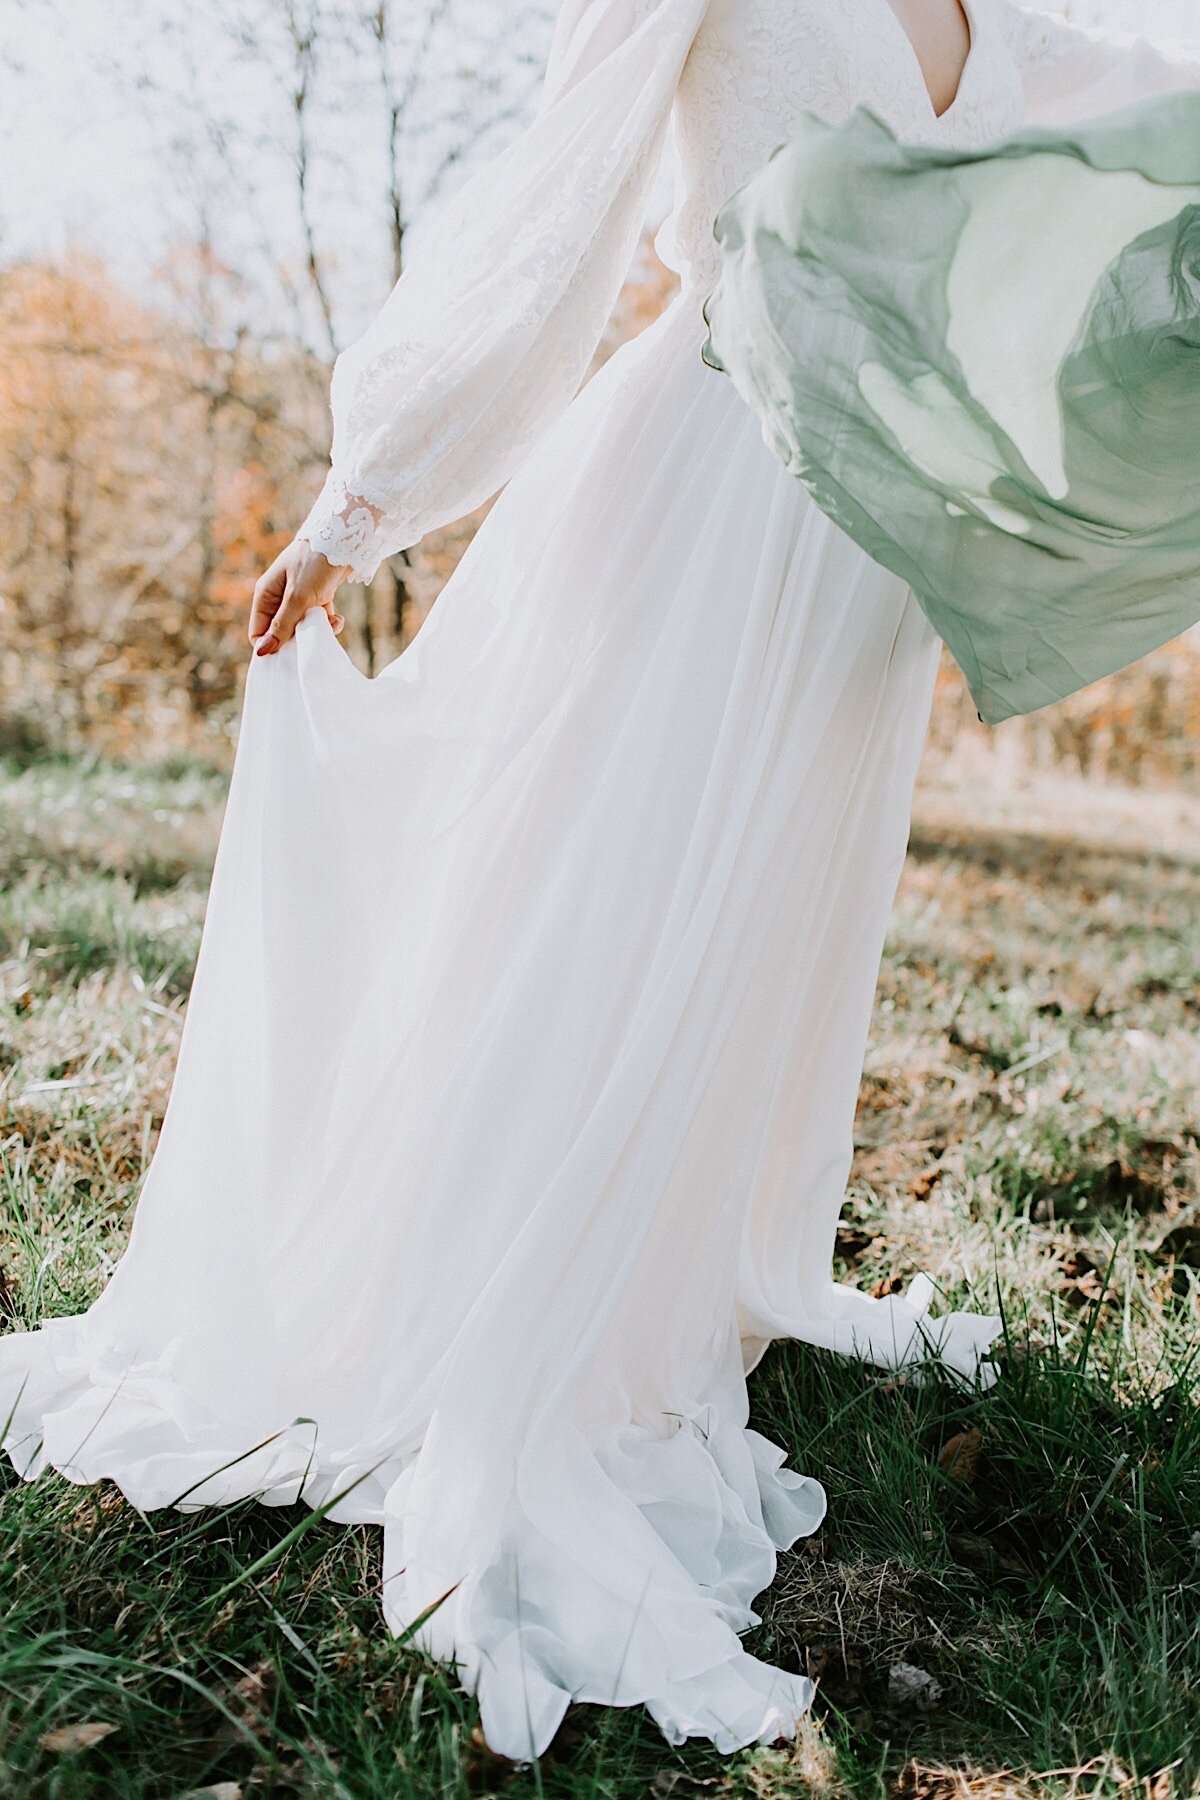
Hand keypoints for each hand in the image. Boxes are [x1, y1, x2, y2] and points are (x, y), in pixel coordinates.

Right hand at [249, 538, 349, 656]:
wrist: (344, 539)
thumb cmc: (315, 564)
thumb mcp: (298, 598)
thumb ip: (282, 626)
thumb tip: (262, 651)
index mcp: (265, 595)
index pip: (258, 632)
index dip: (271, 646)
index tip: (291, 654)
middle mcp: (278, 597)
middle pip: (281, 632)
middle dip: (299, 638)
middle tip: (314, 635)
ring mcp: (297, 597)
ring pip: (302, 627)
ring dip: (317, 629)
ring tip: (330, 622)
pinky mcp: (316, 596)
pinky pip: (318, 619)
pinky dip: (328, 621)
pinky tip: (338, 617)